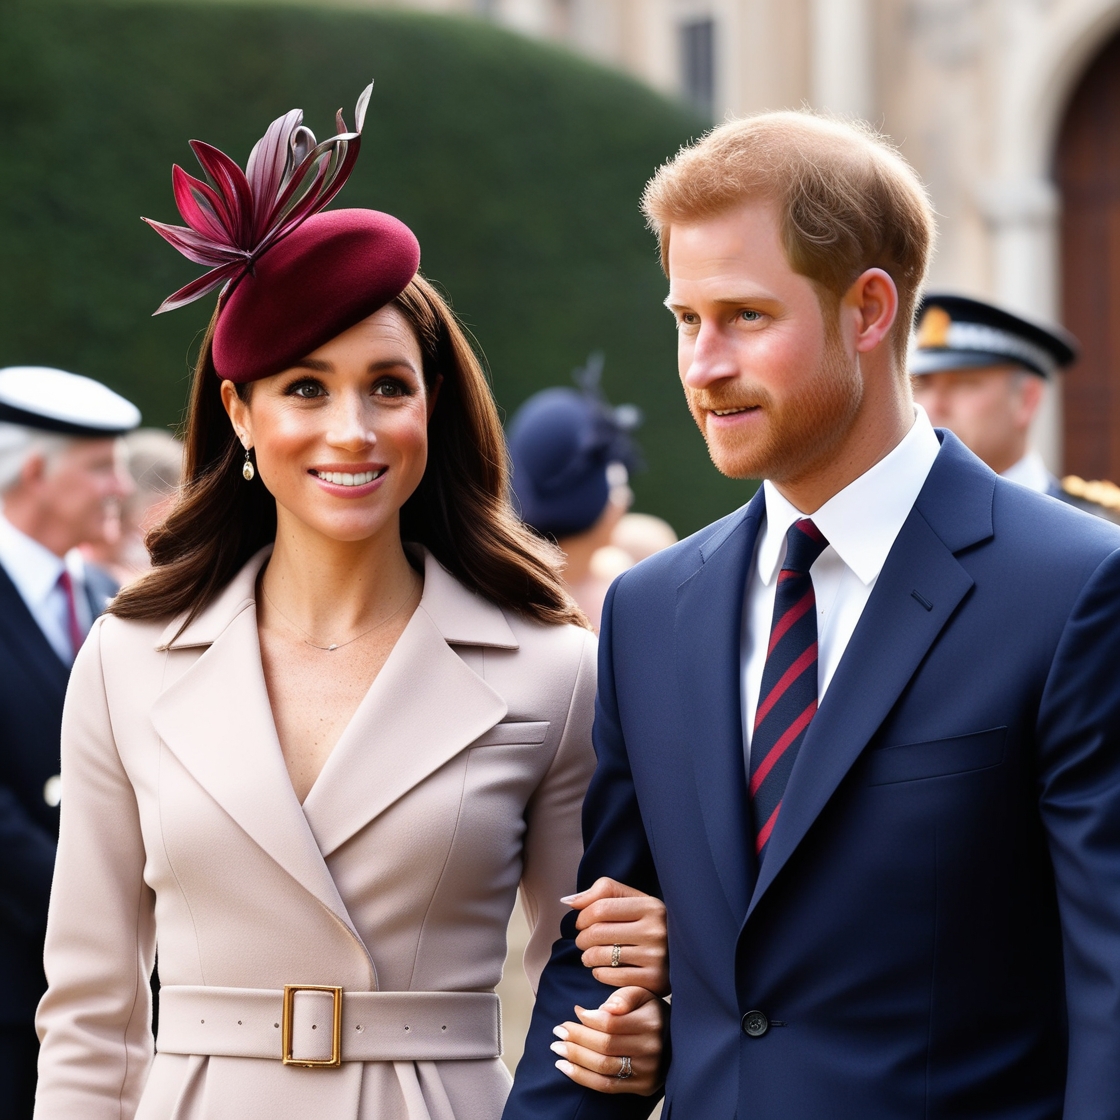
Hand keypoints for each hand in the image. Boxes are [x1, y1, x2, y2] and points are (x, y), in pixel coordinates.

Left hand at [550, 985, 665, 1095]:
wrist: (675, 1040)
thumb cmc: (651, 1013)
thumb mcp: (641, 995)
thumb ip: (622, 997)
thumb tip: (600, 1009)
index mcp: (650, 1022)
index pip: (610, 1023)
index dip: (588, 1019)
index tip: (573, 1012)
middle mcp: (651, 1049)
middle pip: (604, 1046)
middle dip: (576, 1038)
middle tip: (557, 1031)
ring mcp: (647, 1071)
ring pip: (603, 1067)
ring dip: (575, 1058)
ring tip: (557, 1049)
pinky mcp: (642, 1086)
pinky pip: (607, 1086)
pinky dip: (583, 1078)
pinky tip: (566, 1068)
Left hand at [563, 877, 668, 995]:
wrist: (677, 955)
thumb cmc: (647, 923)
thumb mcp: (634, 900)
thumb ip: (603, 892)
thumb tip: (570, 902)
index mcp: (651, 906)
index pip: (601, 908)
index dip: (583, 916)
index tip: (581, 923)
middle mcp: (656, 931)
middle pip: (598, 932)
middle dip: (582, 938)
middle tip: (583, 941)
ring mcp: (657, 957)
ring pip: (601, 955)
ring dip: (587, 956)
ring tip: (589, 955)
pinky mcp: (654, 981)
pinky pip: (611, 977)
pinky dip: (598, 973)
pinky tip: (601, 969)